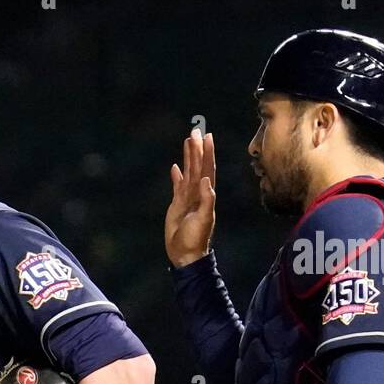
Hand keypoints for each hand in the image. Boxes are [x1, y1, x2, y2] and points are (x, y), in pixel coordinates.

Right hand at [165, 128, 215, 267]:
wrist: (185, 253)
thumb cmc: (196, 238)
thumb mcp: (203, 219)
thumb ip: (206, 200)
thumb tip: (206, 180)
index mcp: (205, 194)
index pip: (207, 169)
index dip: (207, 153)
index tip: (207, 137)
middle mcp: (198, 192)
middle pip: (198, 166)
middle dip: (197, 148)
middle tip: (196, 130)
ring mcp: (187, 197)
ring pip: (188, 172)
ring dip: (189, 157)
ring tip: (187, 141)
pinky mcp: (177, 204)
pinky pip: (178, 185)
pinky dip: (177, 175)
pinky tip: (175, 167)